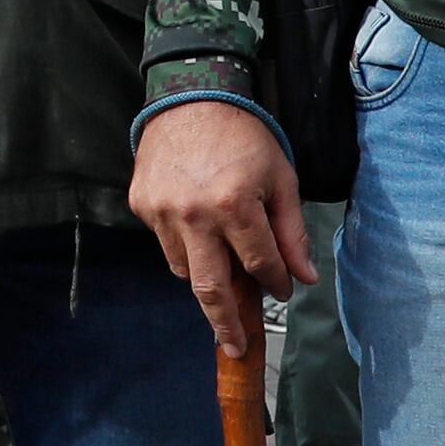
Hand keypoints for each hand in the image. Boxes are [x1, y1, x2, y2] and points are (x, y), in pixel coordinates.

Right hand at [128, 100, 310, 355]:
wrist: (190, 96)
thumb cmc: (244, 136)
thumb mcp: (281, 178)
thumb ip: (291, 232)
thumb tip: (302, 277)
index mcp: (235, 204)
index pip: (260, 265)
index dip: (275, 283)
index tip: (281, 290)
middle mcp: (194, 214)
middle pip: (211, 289)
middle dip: (226, 326)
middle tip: (235, 349)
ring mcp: (162, 211)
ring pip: (184, 269)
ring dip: (205, 275)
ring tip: (220, 258)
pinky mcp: (141, 205)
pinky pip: (166, 244)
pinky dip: (184, 245)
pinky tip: (196, 223)